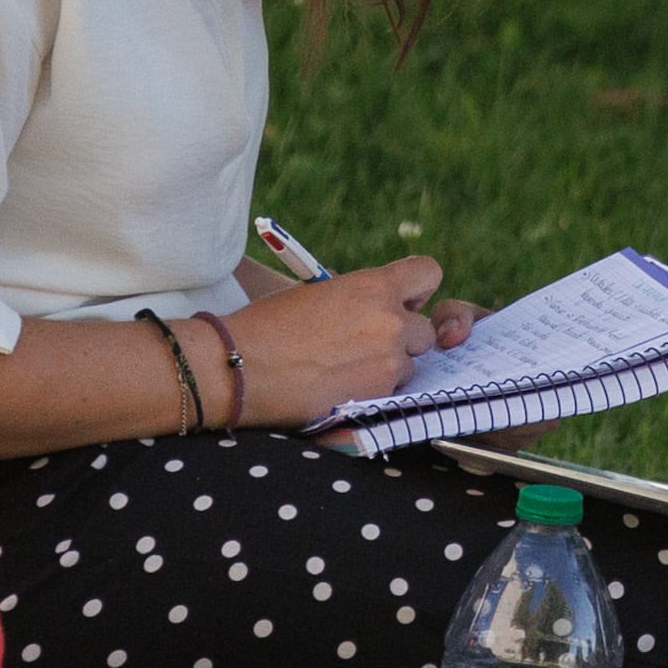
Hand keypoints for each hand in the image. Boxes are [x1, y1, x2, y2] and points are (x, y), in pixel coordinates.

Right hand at [222, 254, 449, 428]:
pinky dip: (374, 390)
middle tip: (368, 343)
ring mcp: (388, 360)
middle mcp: (389, 320)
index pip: (428, 273)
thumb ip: (356, 295)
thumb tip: (377, 303)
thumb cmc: (268, 324)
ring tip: (346, 367)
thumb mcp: (317, 292)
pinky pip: (393, 391)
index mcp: (372, 285)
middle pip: (425, 329)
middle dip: (404, 337)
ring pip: (411, 364)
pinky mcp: (378, 394)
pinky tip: (341, 386)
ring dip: (389, 367)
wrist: (239, 366)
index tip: (401, 301)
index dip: (417, 289)